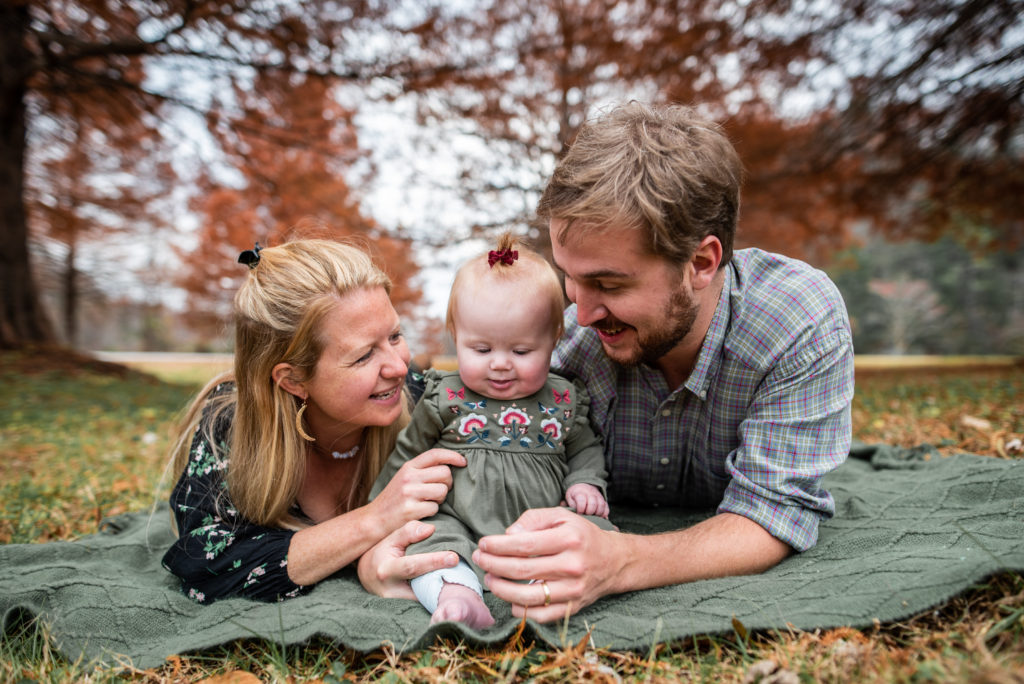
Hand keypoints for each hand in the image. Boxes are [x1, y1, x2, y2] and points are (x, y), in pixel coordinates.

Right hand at [357, 520, 459, 598]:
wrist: (364, 575)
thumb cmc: (379, 553)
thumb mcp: (390, 539)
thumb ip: (409, 532)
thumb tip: (431, 529)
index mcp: (387, 570)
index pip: (414, 566)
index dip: (434, 561)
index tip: (454, 557)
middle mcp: (390, 590)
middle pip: (422, 586)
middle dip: (444, 580)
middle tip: (464, 572)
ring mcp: (396, 604)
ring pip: (423, 599)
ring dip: (442, 590)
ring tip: (461, 581)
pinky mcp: (402, 609)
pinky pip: (422, 602)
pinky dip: (435, 595)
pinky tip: (450, 588)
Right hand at [370, 448, 464, 535]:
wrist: (374, 520)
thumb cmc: (395, 499)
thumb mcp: (405, 478)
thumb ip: (423, 470)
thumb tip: (450, 465)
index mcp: (408, 467)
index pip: (435, 454)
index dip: (453, 456)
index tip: (463, 462)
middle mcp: (409, 477)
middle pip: (445, 473)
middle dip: (447, 484)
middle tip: (439, 492)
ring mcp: (409, 493)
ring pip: (442, 491)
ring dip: (440, 499)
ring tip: (429, 502)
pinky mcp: (410, 510)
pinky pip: (435, 508)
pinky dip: (432, 512)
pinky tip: (422, 513)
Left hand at [472, 507, 621, 622]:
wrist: (614, 561)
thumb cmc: (582, 536)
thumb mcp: (561, 517)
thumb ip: (533, 519)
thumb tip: (508, 535)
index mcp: (569, 539)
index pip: (524, 545)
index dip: (498, 546)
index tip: (483, 544)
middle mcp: (573, 565)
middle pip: (523, 570)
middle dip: (494, 565)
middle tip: (480, 559)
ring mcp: (574, 590)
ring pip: (529, 596)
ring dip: (502, 589)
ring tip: (490, 578)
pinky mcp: (573, 607)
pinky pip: (541, 615)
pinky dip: (521, 610)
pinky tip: (510, 599)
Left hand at [564, 483, 608, 517]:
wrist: (583, 486)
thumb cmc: (575, 494)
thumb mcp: (569, 497)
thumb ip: (569, 504)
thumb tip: (569, 512)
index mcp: (580, 492)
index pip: (581, 501)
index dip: (580, 509)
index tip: (579, 513)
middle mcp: (590, 493)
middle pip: (593, 504)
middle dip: (589, 512)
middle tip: (586, 515)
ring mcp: (598, 496)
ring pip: (601, 506)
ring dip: (597, 514)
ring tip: (592, 517)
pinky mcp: (603, 501)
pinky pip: (606, 508)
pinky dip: (604, 514)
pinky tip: (599, 517)